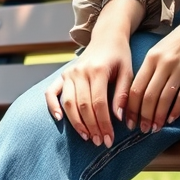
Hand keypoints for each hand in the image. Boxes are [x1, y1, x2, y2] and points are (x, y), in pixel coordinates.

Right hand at [45, 0, 143, 146]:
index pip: (99, 103)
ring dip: (76, 123)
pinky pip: (51, 92)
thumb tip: (120, 119)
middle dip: (92, 127)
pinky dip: (52, 106)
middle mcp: (80, 71)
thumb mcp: (128, 72)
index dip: (104, 124)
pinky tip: (59, 120)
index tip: (109, 139)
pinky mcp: (62, 75)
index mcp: (98, 70)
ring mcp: (69, 73)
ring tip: (87, 137)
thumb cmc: (120, 56)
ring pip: (68, 103)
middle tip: (99, 142)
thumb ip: (124, 94)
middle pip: (83, 106)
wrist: (106, 37)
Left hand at [128, 0, 179, 132]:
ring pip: (164, 99)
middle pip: (148, 96)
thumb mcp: (162, 49)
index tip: (129, 121)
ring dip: (158, 117)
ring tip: (155, 128)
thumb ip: (151, 68)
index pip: (135, 88)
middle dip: (143, 116)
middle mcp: (163, 63)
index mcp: (151, 57)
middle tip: (142, 129)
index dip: (130, 108)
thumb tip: (140, 93)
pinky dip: (175, 110)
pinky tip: (171, 119)